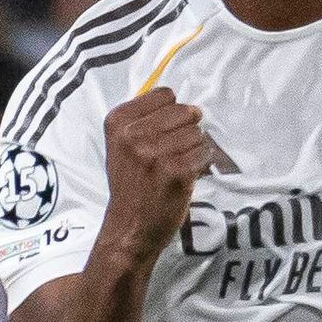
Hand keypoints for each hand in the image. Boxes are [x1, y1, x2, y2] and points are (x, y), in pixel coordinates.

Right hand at [100, 88, 210, 261]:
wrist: (129, 227)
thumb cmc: (130, 185)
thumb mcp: (121, 145)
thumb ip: (144, 119)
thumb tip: (182, 101)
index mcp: (117, 122)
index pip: (165, 94)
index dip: (172, 112)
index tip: (164, 131)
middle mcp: (132, 135)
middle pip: (184, 111)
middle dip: (186, 129)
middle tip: (173, 151)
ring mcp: (154, 153)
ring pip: (196, 133)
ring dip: (194, 149)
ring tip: (176, 166)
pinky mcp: (175, 171)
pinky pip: (204, 153)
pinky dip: (200, 164)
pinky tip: (184, 176)